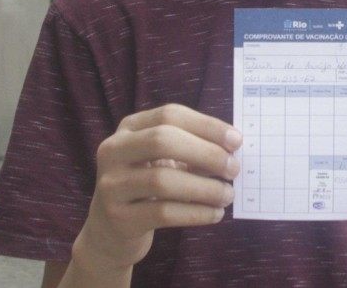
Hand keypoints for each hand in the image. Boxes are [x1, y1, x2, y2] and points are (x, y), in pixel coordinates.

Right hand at [72, 105, 240, 275]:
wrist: (110, 231)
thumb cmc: (146, 188)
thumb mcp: (163, 160)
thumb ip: (191, 149)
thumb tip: (232, 149)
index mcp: (128, 128)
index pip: (169, 115)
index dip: (206, 125)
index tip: (237, 141)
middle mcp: (113, 151)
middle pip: (162, 141)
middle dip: (206, 153)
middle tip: (234, 169)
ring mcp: (111, 185)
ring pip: (163, 180)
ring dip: (204, 188)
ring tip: (227, 195)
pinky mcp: (118, 218)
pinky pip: (163, 212)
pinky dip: (195, 213)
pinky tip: (215, 214)